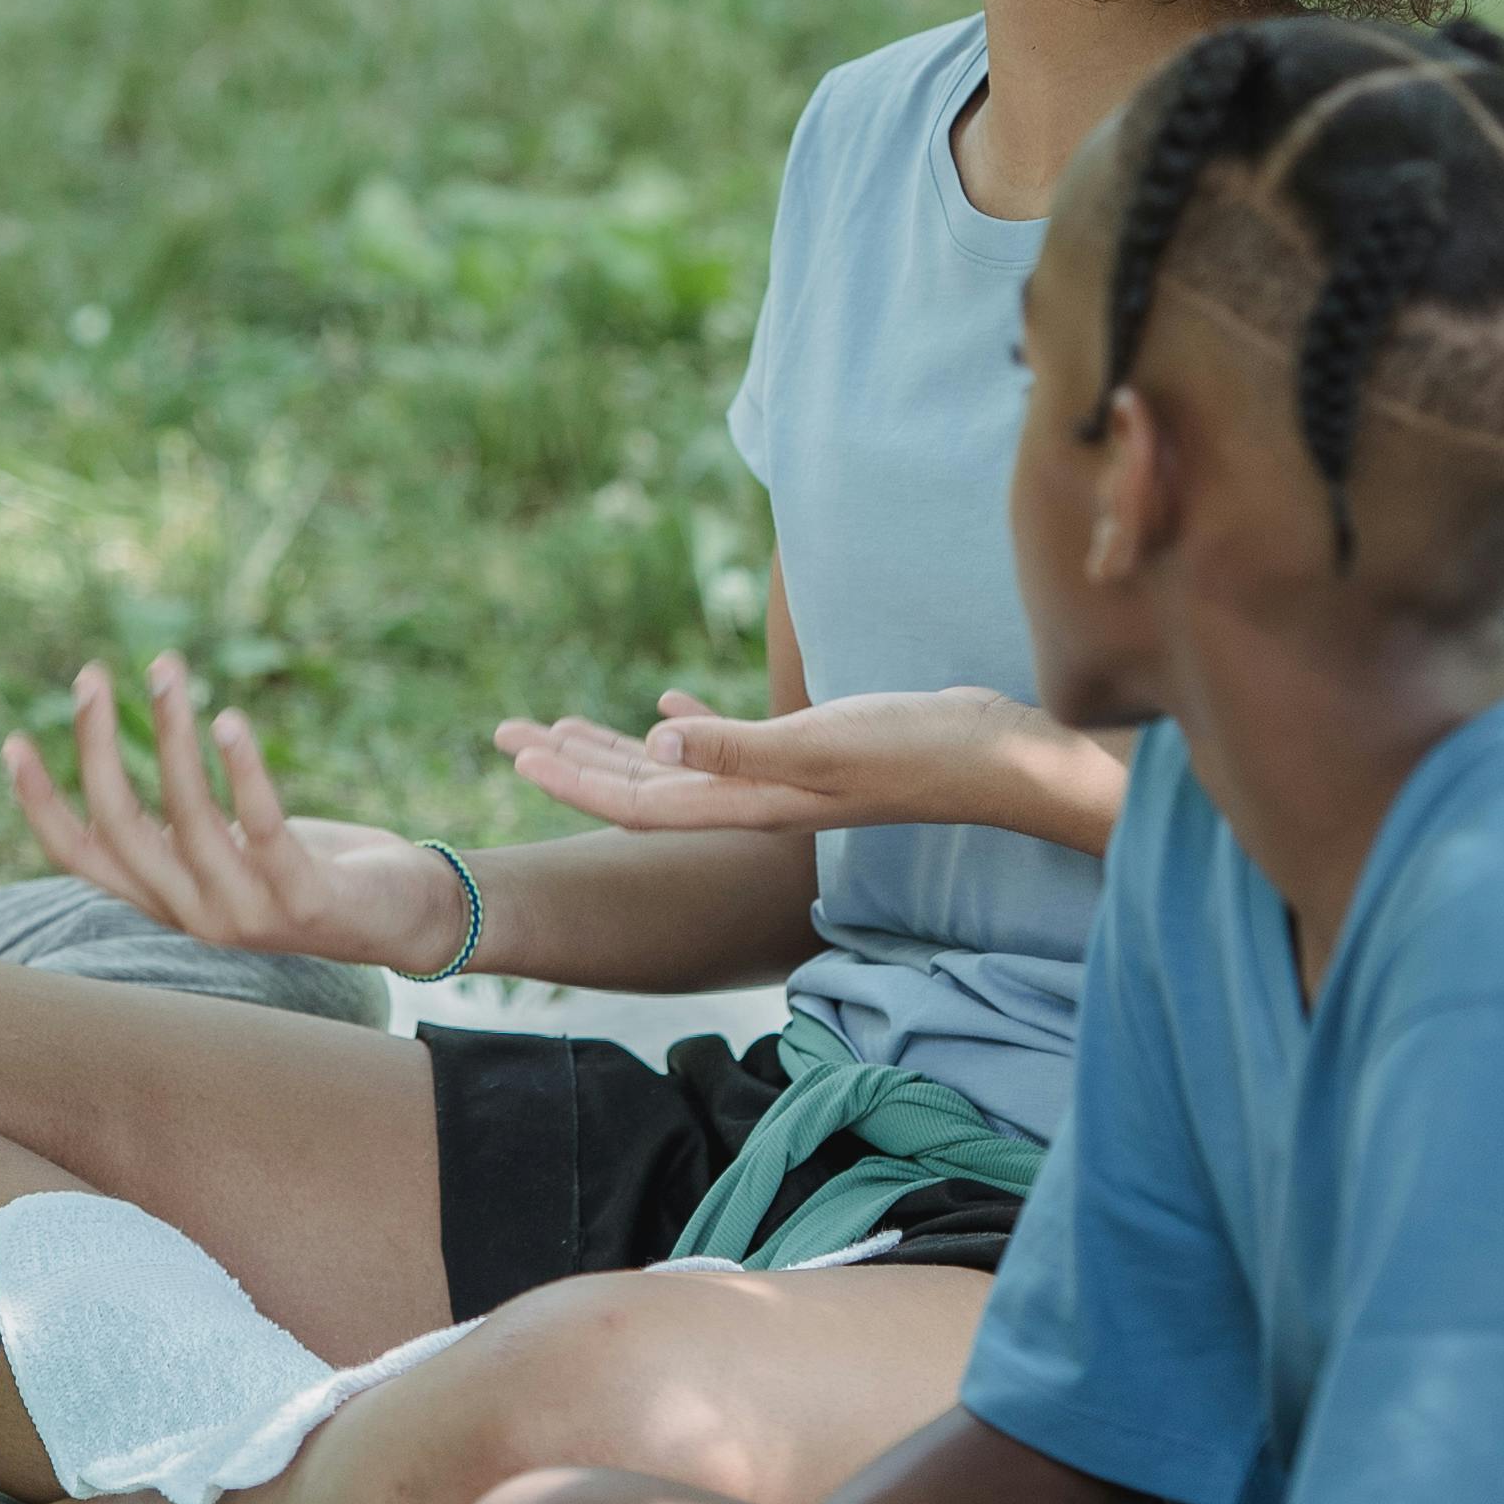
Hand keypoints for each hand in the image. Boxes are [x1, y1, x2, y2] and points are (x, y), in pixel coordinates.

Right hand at [2, 657, 474, 978]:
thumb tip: (109, 773)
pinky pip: (262, 827)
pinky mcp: (305, 900)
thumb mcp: (226, 853)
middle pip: (121, 828)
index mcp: (167, 900)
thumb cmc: (306, 871)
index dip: (41, 804)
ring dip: (172, 734)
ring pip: (188, 818)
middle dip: (97, 747)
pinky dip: (242, 769)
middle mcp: (195, 914)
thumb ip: (173, 831)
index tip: (14, 740)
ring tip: (167, 669)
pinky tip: (229, 718)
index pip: (82, 858)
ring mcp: (248, 913)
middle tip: (92, 676)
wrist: (406, 921)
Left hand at [497, 679, 1121, 854]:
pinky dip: (690, 722)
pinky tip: (666, 701)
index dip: (575, 778)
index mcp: (750, 802)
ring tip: (559, 723)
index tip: (516, 751)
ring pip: (677, 764)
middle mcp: (756, 797)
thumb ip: (738, 747)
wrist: (998, 755)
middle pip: (642, 786)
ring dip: (616, 745)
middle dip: (572, 761)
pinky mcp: (810, 749)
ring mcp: (782, 776)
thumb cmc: (917, 749)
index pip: (641, 798)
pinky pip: (729, 740)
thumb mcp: (823, 743)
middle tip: (505, 733)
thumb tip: (654, 739)